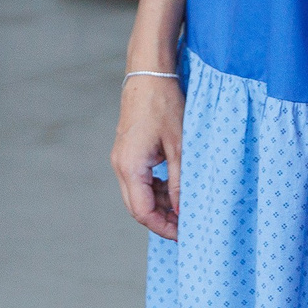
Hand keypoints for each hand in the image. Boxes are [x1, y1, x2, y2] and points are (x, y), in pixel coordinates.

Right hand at [111, 74, 183, 240]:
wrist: (149, 74)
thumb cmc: (164, 105)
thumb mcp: (179, 147)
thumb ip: (179, 183)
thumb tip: (182, 212)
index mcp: (130, 167)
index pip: (143, 212)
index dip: (163, 227)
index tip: (184, 234)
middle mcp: (120, 165)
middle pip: (138, 206)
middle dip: (162, 219)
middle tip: (186, 225)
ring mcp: (122, 158)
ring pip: (138, 194)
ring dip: (160, 203)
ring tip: (184, 205)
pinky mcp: (127, 151)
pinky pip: (139, 179)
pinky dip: (156, 188)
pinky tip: (174, 187)